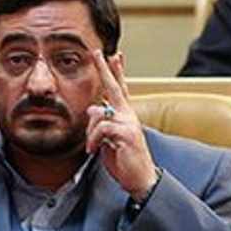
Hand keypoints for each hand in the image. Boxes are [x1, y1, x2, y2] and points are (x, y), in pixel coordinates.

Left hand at [86, 50, 157, 200]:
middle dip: (105, 69)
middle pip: (114, 87)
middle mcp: (128, 116)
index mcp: (125, 116)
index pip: (120, 90)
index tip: (115, 55)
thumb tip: (92, 108)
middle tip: (97, 52)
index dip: (117, 72)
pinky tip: (94, 150)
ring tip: (92, 148)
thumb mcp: (108, 140)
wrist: (140, 178)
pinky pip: (101, 128)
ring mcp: (129, 123)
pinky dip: (93, 140)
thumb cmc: (125, 161)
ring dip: (90, 133)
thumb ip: (101, 123)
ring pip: (98, 113)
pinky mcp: (126, 133)